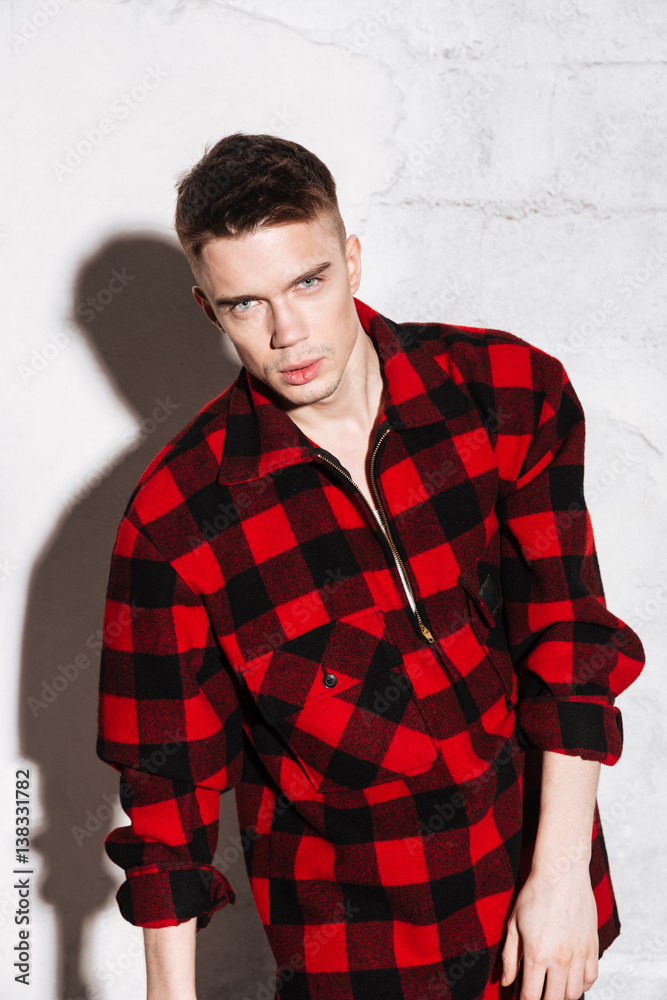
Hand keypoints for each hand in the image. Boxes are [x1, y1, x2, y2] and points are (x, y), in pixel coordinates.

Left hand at [500, 867, 598, 999]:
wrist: (561, 873)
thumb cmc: (534, 895)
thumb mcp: (513, 924)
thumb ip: (509, 956)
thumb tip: (507, 982)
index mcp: (536, 953)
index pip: (531, 995)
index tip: (522, 999)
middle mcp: (560, 958)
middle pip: (554, 999)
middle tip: (537, 995)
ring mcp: (579, 953)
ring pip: (574, 993)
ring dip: (562, 995)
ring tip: (552, 989)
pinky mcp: (592, 946)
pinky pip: (591, 977)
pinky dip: (581, 984)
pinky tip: (570, 979)